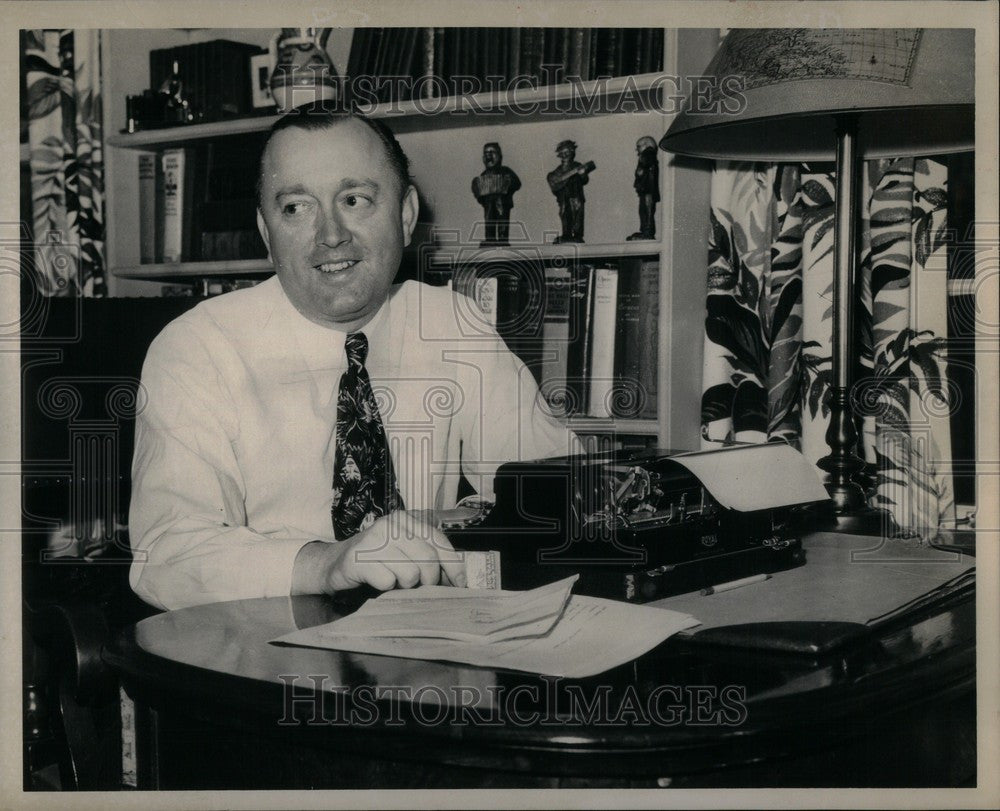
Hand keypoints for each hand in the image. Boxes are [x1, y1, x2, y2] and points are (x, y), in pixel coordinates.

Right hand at [293, 511, 465, 595]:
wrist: (332, 564)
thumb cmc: (376, 560)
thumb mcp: (404, 550)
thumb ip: (429, 556)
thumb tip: (459, 577)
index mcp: (405, 518)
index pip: (439, 541)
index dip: (453, 565)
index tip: (460, 584)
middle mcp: (390, 524)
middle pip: (428, 559)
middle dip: (428, 580)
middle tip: (418, 586)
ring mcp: (373, 539)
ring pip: (410, 573)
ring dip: (405, 585)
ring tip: (393, 580)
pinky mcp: (359, 558)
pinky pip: (388, 582)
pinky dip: (385, 587)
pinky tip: (376, 581)